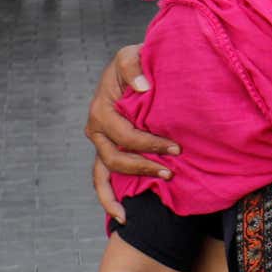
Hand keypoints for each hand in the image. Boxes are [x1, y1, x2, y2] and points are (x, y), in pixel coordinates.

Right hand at [84, 45, 181, 223]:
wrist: (139, 68)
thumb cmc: (138, 62)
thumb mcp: (132, 55)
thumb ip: (134, 68)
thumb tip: (143, 88)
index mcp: (101, 108)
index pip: (124, 134)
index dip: (149, 144)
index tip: (176, 147)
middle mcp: (96, 128)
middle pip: (116, 157)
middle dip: (144, 166)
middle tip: (172, 170)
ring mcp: (100, 142)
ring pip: (107, 172)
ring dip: (132, 183)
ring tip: (161, 185)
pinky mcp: (106, 151)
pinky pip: (101, 180)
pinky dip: (108, 199)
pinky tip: (123, 216)